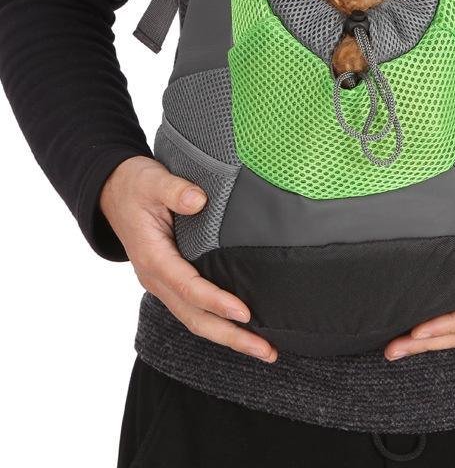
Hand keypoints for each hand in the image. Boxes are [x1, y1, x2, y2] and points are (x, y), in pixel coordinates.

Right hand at [100, 156, 276, 362]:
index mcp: (153, 258)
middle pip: (195, 317)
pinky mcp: (171, 280)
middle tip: (266, 351)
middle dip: (231, 336)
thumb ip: (175, 190)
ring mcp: (163, 283)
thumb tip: (198, 200)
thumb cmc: (135, 185)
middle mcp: (157, 278)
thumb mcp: (152, 181)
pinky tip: (242, 328)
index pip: (188, 287)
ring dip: (228, 336)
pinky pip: (195, 309)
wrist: (112, 191)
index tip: (244, 312)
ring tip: (263, 349)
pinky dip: (218, 322)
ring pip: (196, 319)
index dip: (216, 301)